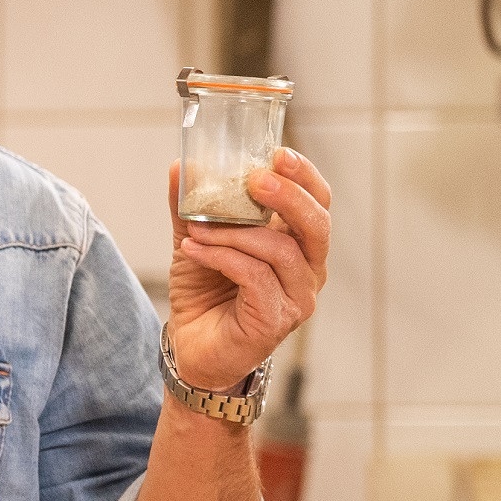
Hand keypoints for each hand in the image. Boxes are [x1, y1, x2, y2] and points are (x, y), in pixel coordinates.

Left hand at [166, 148, 331, 390]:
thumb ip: (191, 207)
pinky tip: (193, 250)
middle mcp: (307, 270)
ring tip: (194, 228)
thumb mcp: (196, 241)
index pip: (318, 203)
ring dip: (235, 233)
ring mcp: (297, 297)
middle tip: (254, 179)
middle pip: (316, 225)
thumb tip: (182, 165)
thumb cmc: (204, 293)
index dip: (305, 177)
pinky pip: (255, 277)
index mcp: (297, 244)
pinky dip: (223, 257)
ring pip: (280, 251)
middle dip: (288, 196)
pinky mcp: (276, 319)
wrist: (192, 348)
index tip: (278, 152)